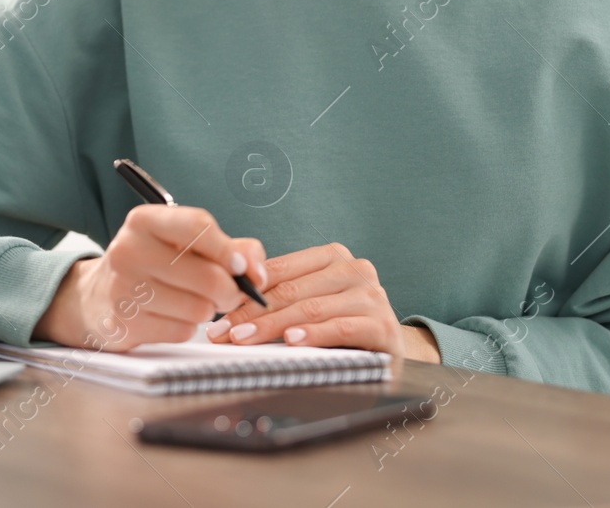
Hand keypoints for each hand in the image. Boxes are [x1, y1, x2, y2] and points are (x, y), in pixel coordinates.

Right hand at [33, 205, 266, 350]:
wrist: (95, 297)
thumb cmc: (152, 264)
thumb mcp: (182, 243)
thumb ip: (230, 247)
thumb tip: (256, 270)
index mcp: (143, 221)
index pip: (197, 226)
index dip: (228, 249)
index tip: (243, 267)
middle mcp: (128, 250)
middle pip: (208, 276)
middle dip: (229, 290)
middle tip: (228, 293)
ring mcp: (124, 289)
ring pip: (199, 309)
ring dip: (206, 311)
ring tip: (191, 301)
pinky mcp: (125, 324)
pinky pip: (182, 331)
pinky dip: (187, 327)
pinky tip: (171, 316)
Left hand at [206, 241, 417, 359]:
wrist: (390, 351)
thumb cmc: (341, 325)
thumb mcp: (311, 303)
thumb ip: (281, 294)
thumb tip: (229, 299)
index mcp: (331, 257)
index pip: (280, 270)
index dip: (246, 290)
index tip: (219, 309)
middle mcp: (354, 269)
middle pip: (291, 290)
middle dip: (252, 312)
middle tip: (224, 330)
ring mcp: (371, 295)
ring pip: (311, 308)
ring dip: (273, 325)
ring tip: (245, 337)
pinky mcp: (383, 325)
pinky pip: (340, 327)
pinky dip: (313, 334)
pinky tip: (292, 341)